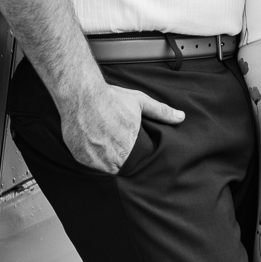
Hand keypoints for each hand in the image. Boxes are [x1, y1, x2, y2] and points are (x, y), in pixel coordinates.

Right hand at [59, 79, 184, 173]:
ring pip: (103, 166)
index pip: (135, 165)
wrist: (81, 94)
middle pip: (119, 166)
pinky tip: (93, 141)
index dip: (134, 158)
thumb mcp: (140, 102)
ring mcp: (93, 158)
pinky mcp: (79, 156)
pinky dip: (91, 155)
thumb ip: (161, 112)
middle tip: (117, 143)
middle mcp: (110, 157)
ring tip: (106, 142)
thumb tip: (181, 117)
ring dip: (105, 158)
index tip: (132, 150)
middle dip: (120, 158)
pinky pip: (88, 162)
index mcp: (128, 148)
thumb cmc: (111, 98)